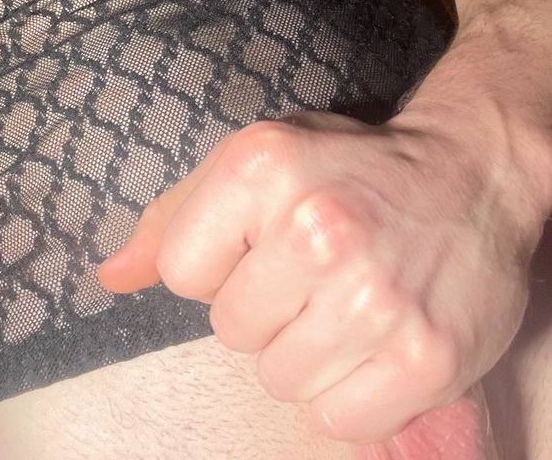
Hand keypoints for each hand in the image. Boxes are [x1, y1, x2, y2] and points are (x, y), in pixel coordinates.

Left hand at [95, 109, 532, 448]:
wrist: (471, 174)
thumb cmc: (348, 169)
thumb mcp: (259, 161)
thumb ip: (176, 217)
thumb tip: (108, 278)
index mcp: (261, 164)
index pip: (179, 271)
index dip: (218, 266)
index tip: (263, 243)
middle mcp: (316, 226)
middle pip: (230, 331)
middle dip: (265, 310)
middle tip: (314, 271)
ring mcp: (374, 295)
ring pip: (280, 380)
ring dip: (308, 352)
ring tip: (348, 299)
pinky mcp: (425, 357)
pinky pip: (339, 419)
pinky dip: (355, 393)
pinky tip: (378, 338)